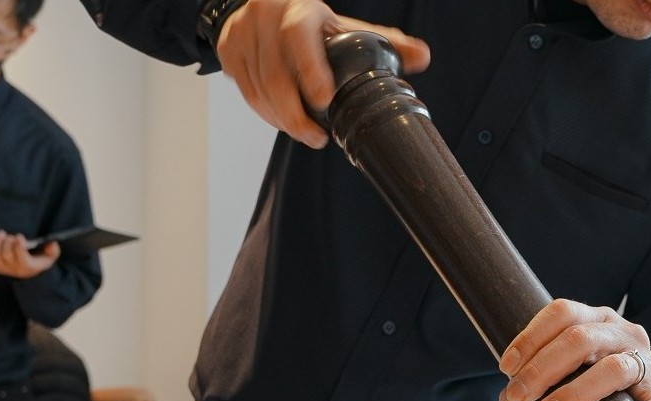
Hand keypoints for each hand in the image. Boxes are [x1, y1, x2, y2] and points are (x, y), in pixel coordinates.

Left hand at [0, 231, 60, 277]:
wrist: (30, 272)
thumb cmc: (40, 259)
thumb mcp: (51, 256)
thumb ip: (53, 250)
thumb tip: (52, 243)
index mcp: (27, 266)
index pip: (20, 257)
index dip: (18, 246)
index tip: (20, 237)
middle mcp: (13, 268)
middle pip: (6, 255)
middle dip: (8, 242)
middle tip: (12, 237)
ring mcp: (1, 268)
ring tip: (2, 234)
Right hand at [216, 0, 430, 148]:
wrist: (261, 5)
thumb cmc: (311, 23)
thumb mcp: (344, 26)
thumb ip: (382, 42)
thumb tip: (422, 56)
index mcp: (299, 8)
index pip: (298, 36)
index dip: (310, 69)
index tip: (323, 101)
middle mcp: (266, 16)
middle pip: (274, 75)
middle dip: (294, 115)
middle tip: (315, 138)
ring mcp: (243, 34)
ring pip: (258, 90)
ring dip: (281, 120)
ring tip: (304, 134)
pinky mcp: (228, 51)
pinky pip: (246, 92)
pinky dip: (265, 113)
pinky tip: (282, 121)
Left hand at [497, 300, 650, 400]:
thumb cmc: (591, 383)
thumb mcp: (561, 378)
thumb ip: (533, 392)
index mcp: (594, 320)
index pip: (562, 312)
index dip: (531, 337)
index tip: (507, 367)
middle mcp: (621, 334)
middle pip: (581, 339)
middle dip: (543, 368)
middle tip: (519, 395)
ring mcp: (645, 363)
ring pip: (615, 368)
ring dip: (576, 392)